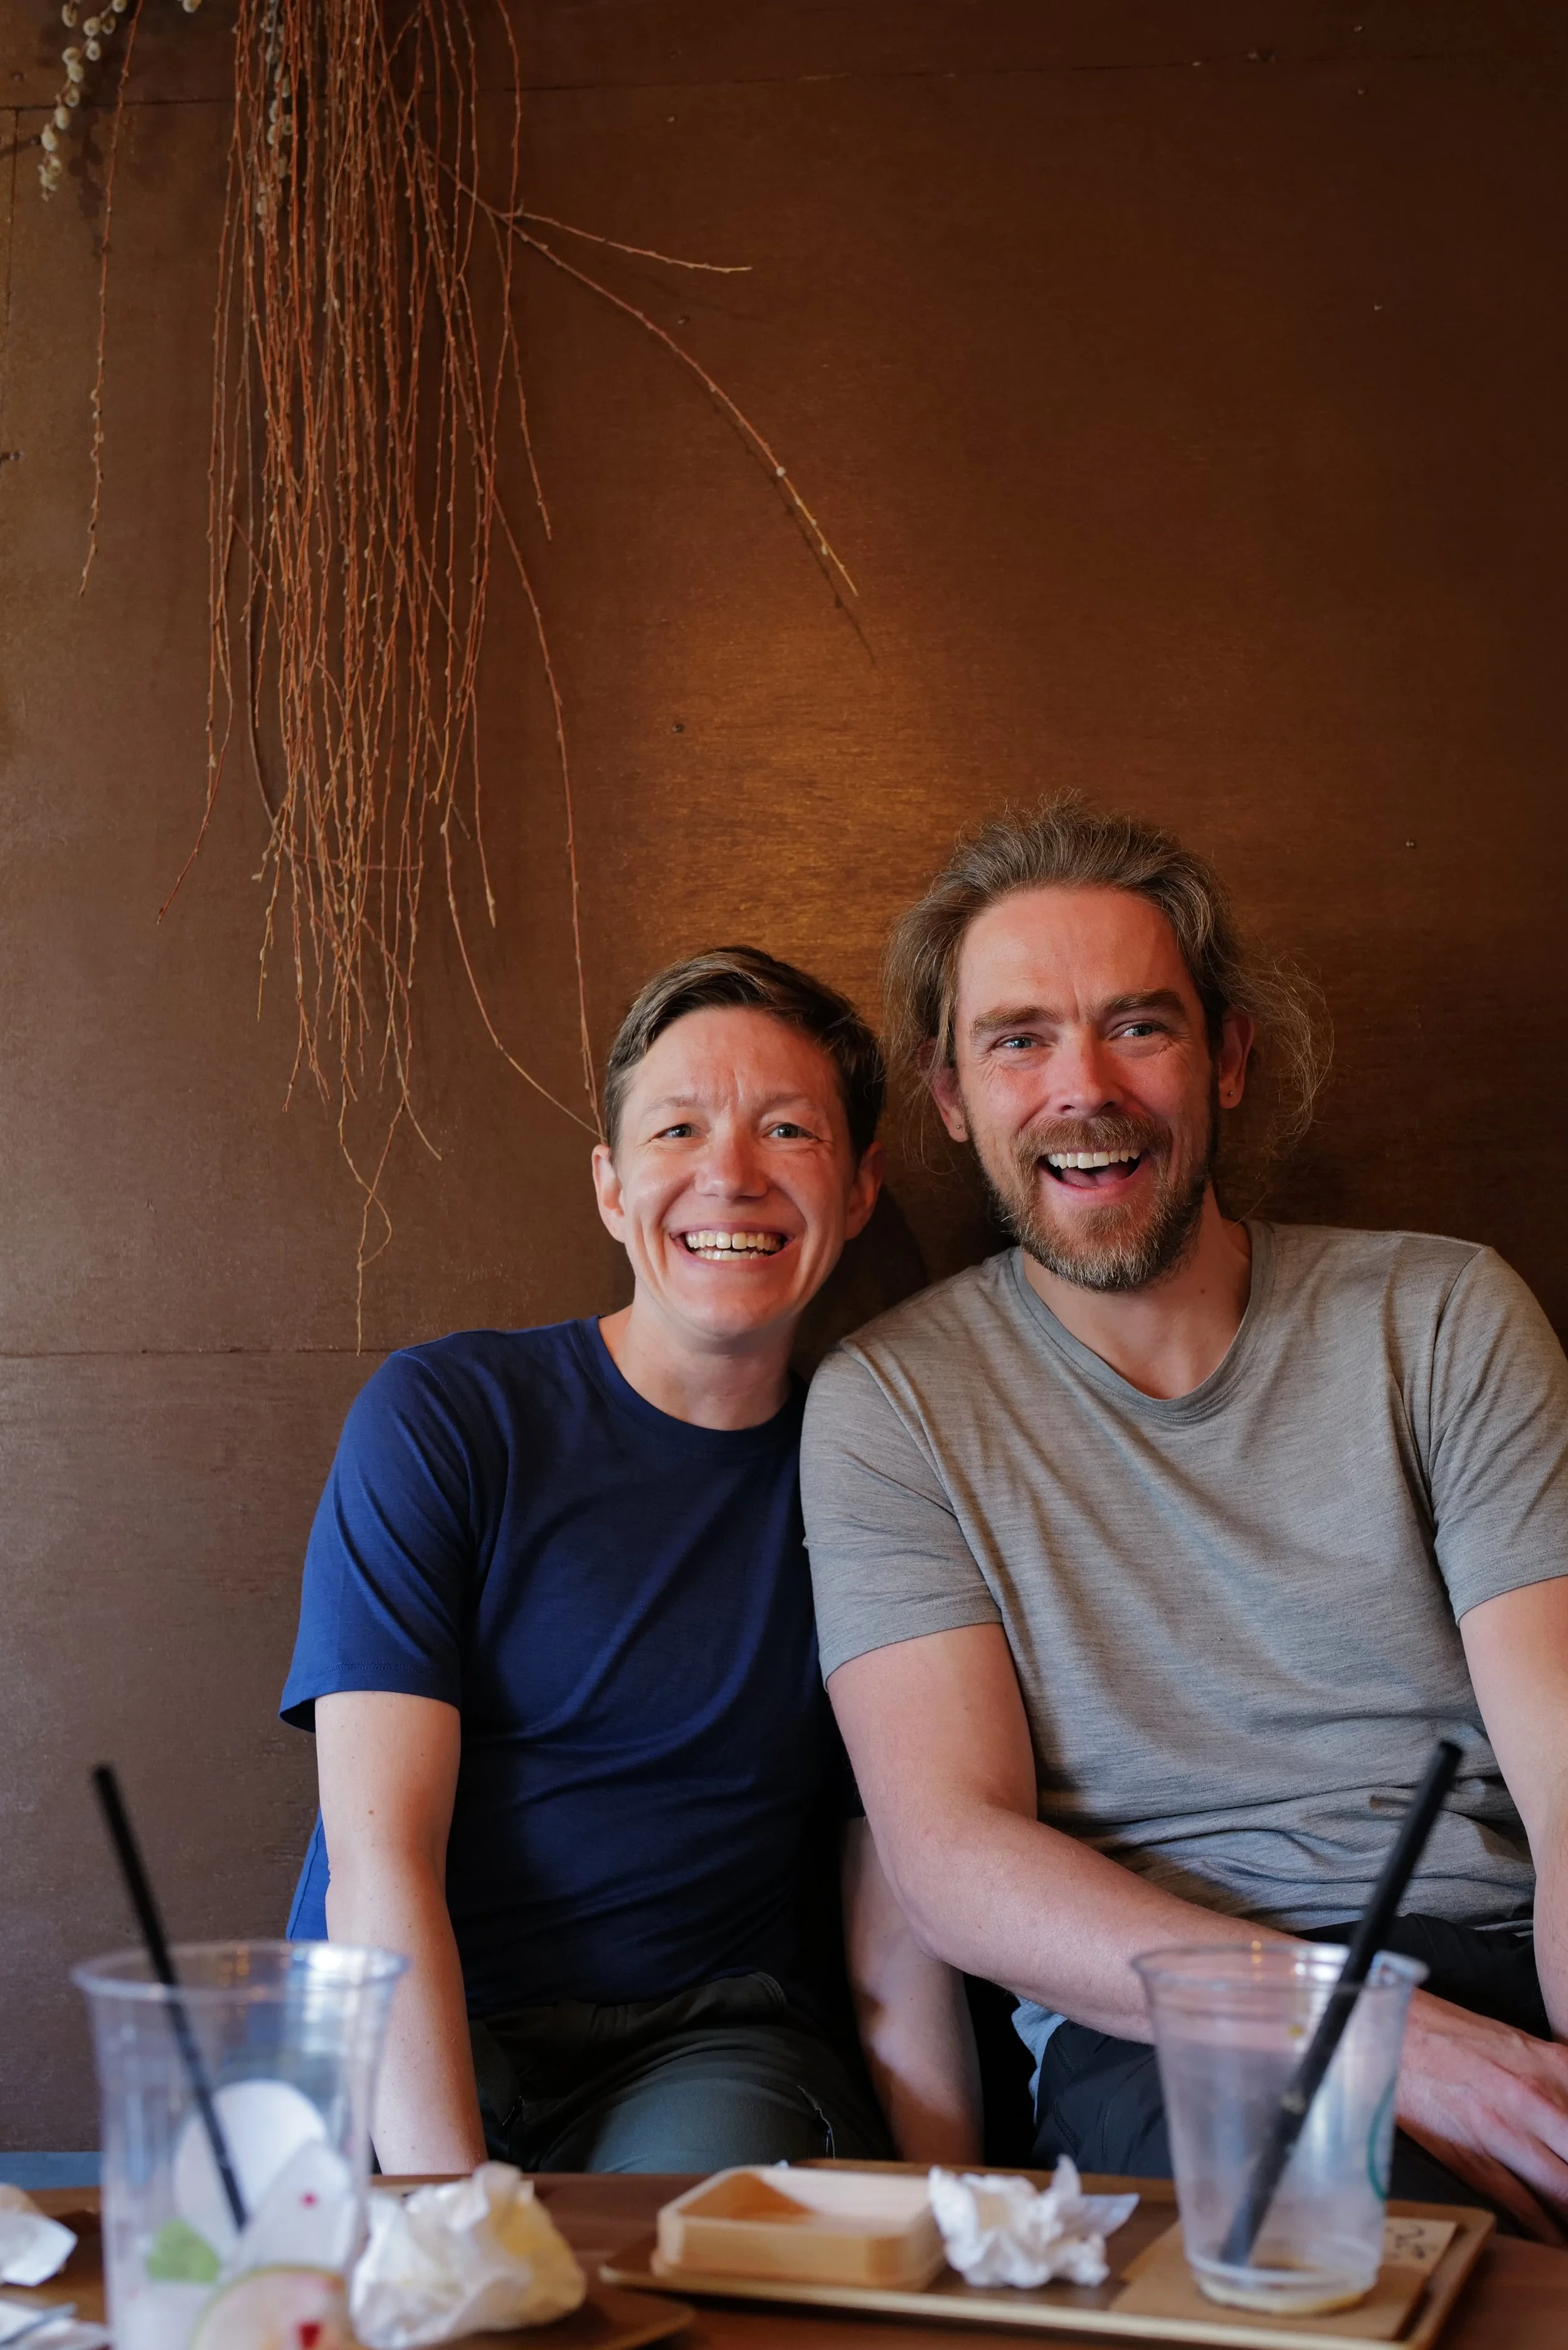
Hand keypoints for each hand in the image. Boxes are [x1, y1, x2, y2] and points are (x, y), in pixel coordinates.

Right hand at [1397, 1990, 1567, 2241]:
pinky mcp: (1474, 2157)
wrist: (1392, 2032)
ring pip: (1567, 2194)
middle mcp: (1537, 2099)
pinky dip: (1548, 2234)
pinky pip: (1524, 2209)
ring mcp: (1505, 2131)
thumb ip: (1562, 2082)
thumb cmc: (1455, 2037)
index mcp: (1556, 2066)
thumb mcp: (1524, 2047)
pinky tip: (1556, 2242)